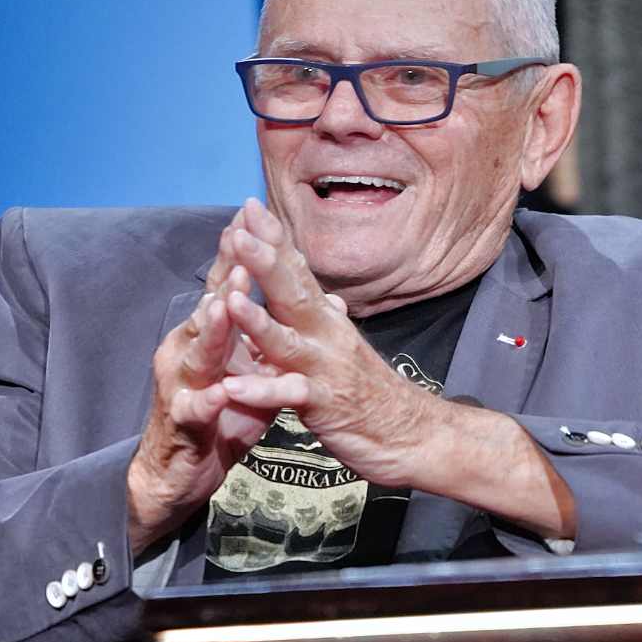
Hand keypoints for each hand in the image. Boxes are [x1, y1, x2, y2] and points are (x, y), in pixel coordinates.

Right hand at [126, 216, 276, 555]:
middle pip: (208, 305)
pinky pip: (196, 408)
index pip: (225, 285)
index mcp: (208, 334)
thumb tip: (321, 303)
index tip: (256, 214)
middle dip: (226, 275)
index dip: (241, 252)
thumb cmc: (220, 418)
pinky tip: (222, 392)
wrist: (179, 475)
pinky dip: (210, 399)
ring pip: (197, 350)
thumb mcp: (254, 373)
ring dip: (214, 327)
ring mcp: (180, 384)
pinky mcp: (182, 423)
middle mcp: (188, 349)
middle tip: (242, 243)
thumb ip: (276, 337)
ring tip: (228, 305)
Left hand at [215, 199, 439, 486]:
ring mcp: (325, 369)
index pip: (298, 271)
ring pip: (288, 340)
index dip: (274, 239)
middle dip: (265, 261)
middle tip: (239, 230)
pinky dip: (263, 391)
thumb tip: (325, 294)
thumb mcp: (346, 349)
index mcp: (325, 320)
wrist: (412, 435)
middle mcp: (326, 336)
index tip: (249, 206)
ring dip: (258, 319)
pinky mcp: (324, 405)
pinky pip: (290, 397)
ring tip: (230, 297)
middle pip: (294, 292)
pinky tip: (233, 386)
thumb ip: (328, 321)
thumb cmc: (373, 393)